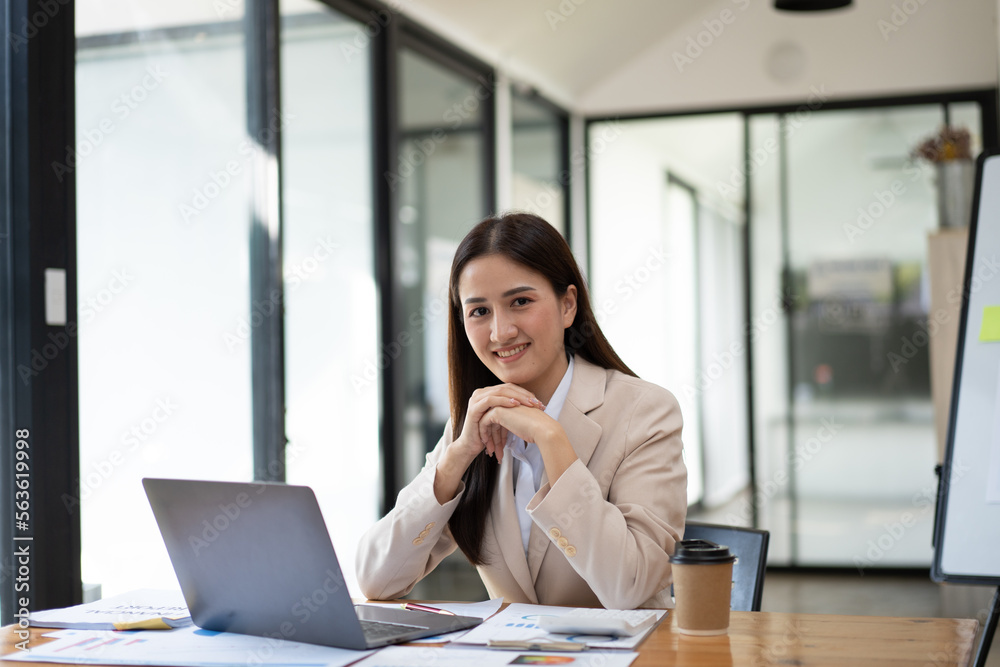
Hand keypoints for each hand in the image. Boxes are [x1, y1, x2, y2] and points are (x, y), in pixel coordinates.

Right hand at [433, 384, 541, 503]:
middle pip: (506, 388)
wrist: (472, 447)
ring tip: (529, 403)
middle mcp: (482, 393)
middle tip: (537, 402)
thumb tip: (534, 405)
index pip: (510, 388)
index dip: (525, 393)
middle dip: (523, 395)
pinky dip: (504, 401)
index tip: (538, 402)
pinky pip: (491, 400)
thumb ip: (513, 409)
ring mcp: (476, 399)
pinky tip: (515, 405)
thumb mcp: (503, 419)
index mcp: (489, 393)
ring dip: (516, 397)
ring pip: (500, 392)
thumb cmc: (488, 435)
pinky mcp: (474, 407)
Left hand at [480, 404, 578, 485]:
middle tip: (491, 451)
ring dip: (487, 438)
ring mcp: (501, 405)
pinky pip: (483, 422)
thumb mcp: (523, 425)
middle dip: (491, 437)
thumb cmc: (538, 430)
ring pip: (486, 421)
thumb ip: (515, 425)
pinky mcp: (497, 410)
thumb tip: (506, 434)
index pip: (500, 419)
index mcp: (513, 404)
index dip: (497, 434)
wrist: (543, 430)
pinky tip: (486, 444)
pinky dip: (483, 434)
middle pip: (493, 421)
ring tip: (490, 451)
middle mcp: (506, 402)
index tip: (497, 446)